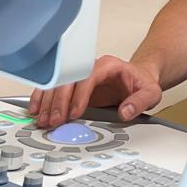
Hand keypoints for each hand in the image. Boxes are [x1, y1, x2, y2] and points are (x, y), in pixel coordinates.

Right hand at [27, 54, 163, 128]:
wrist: (138, 78)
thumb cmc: (142, 84)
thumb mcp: (150, 93)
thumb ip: (139, 102)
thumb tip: (125, 111)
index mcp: (108, 65)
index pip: (88, 76)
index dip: (80, 95)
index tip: (74, 113)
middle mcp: (91, 67)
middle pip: (68, 79)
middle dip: (59, 101)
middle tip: (53, 121)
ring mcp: (80, 75)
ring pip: (57, 83)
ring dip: (47, 101)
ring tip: (42, 119)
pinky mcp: (73, 85)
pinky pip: (53, 87)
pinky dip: (42, 98)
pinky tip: (36, 110)